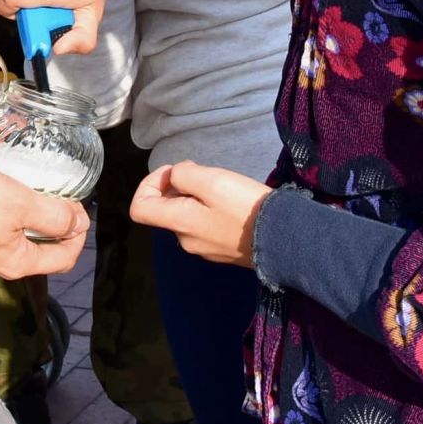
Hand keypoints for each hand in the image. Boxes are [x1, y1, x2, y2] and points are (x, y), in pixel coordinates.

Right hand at [0, 162, 89, 278]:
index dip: (78, 234)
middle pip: (36, 249)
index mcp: (15, 264)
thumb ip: (53, 215)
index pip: (63, 259)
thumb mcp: (19, 202)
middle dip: (49, 223)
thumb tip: (78, 222)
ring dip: (20, 217)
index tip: (78, 208)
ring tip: (22, 189)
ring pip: (8, 239)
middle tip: (53, 194)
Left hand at [129, 162, 270, 267]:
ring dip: (195, 196)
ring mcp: (204, 249)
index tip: (173, 173)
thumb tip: (175, 178)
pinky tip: (232, 203)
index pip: (138, 209)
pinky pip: (205, 225)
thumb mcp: (211, 180)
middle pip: (165, 209)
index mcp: (178, 224)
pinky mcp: (222, 250)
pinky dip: (210, 209)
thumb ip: (183, 174)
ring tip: (221, 186)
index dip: (148, 184)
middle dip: (177, 186)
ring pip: (186, 215)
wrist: (284, 239)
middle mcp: (185, 240)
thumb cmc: (244, 207)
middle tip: (204, 173)